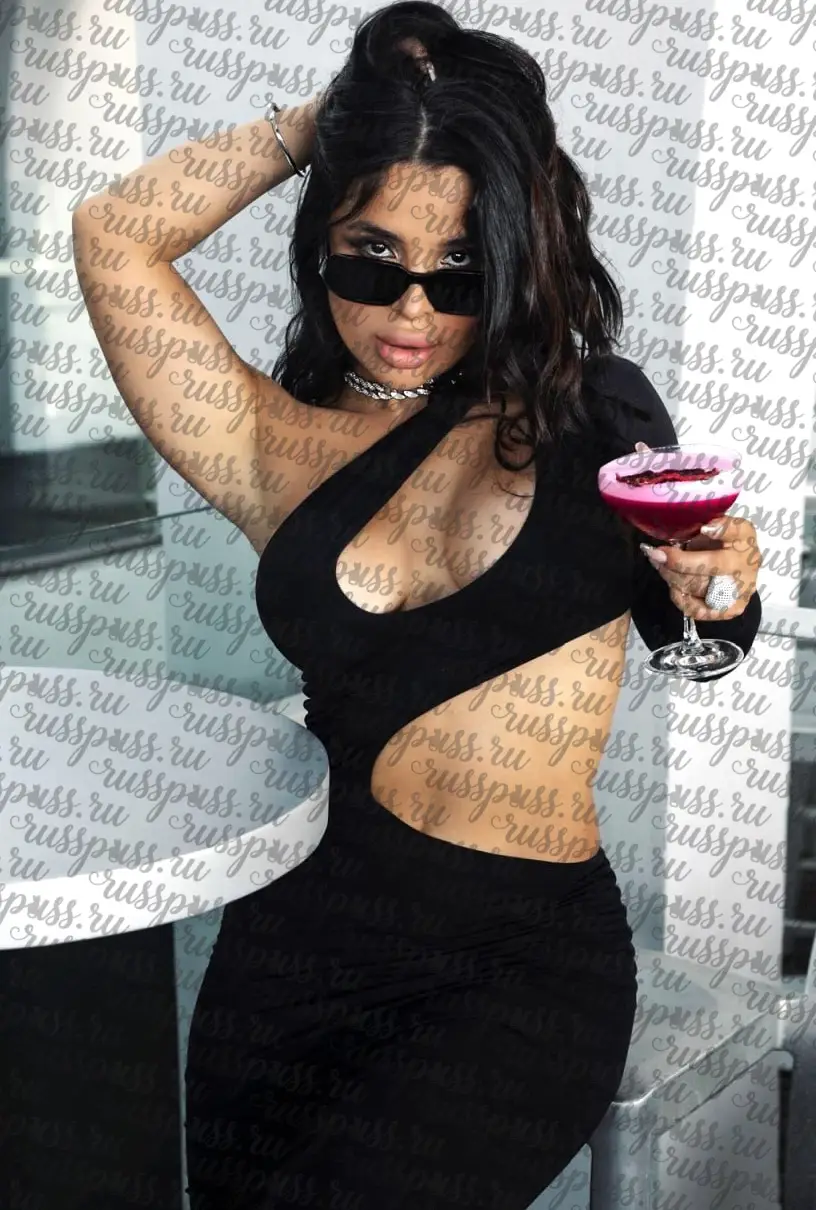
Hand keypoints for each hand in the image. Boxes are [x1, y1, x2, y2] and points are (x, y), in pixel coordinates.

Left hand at [633, 442, 761, 622]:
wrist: (732, 579)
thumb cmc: (712, 542)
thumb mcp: (704, 517)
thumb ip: (679, 492)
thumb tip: (640, 451)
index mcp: (743, 532)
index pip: (738, 529)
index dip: (722, 530)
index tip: (706, 527)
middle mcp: (746, 559)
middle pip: (710, 566)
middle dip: (678, 562)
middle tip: (654, 553)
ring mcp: (739, 586)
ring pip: (696, 585)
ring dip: (670, 574)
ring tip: (659, 561)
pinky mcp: (730, 608)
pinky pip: (696, 607)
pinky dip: (678, 596)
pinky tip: (674, 585)